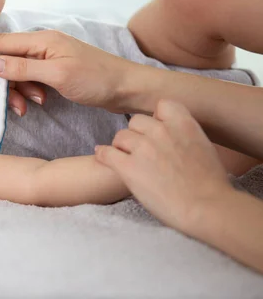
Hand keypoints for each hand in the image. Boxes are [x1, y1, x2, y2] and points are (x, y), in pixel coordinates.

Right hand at [0, 30, 136, 112]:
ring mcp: (47, 59)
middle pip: (7, 62)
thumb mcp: (58, 75)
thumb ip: (23, 68)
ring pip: (18, 74)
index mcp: (41, 41)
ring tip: (36, 104)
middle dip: (8, 84)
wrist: (127, 88)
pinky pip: (30, 80)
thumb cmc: (97, 79)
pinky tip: (41, 101)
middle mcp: (42, 46)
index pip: (1, 42)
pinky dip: (30, 92)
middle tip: (19, 105)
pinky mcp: (53, 71)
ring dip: (21, 91)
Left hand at [95, 99, 234, 233]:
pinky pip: (106, 153)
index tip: (158, 130)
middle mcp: (161, 131)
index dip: (157, 117)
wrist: (206, 208)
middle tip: (140, 150)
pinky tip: (103, 157)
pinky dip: (103, 155)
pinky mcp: (128, 167)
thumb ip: (185, 134)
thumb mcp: (204, 146)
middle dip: (137, 134)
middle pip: (136, 121)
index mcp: (183, 124)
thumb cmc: (210, 184)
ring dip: (121, 146)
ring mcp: (143, 148)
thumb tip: (171, 131)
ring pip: (120, 136)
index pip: (162, 105)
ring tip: (126, 158)